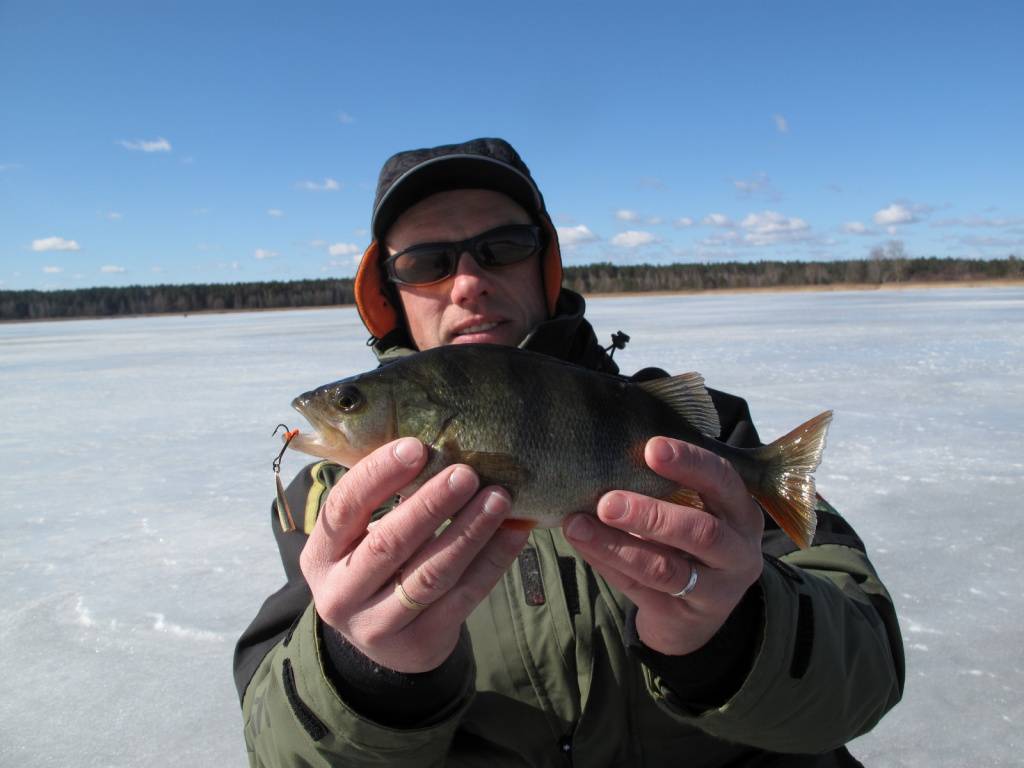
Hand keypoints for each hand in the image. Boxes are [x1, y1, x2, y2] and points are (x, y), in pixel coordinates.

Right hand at [300, 437, 529, 672]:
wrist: (383, 642)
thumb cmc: (373, 566)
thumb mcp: (358, 538)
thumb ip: (381, 499)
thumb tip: (437, 444)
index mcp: (321, 556)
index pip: (343, 509)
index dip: (378, 475)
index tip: (416, 446)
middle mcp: (341, 595)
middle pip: (388, 543)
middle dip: (431, 504)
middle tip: (467, 472)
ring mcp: (378, 625)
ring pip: (430, 574)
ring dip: (469, 532)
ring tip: (498, 498)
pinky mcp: (420, 644)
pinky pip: (463, 598)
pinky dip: (492, 561)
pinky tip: (513, 532)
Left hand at [563, 437, 763, 655]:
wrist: (697, 613)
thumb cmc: (688, 540)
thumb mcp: (696, 510)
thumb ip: (667, 487)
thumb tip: (608, 454)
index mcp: (741, 513)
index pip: (723, 481)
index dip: (690, 463)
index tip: (652, 448)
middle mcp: (738, 553)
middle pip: (701, 532)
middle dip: (651, 514)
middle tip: (607, 502)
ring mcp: (715, 591)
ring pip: (665, 568)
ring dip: (616, 545)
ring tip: (578, 525)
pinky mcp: (683, 618)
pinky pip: (640, 589)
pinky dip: (608, 564)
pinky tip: (583, 545)